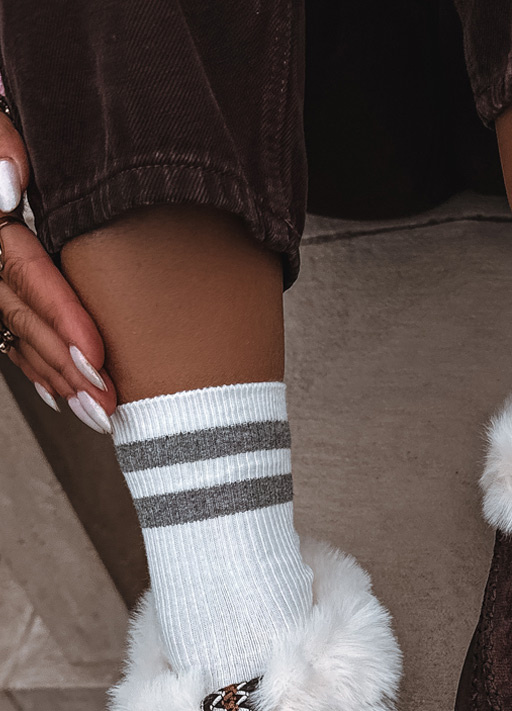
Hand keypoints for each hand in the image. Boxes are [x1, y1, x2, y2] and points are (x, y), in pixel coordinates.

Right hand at [0, 103, 116, 430]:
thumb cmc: (8, 105)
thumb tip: (10, 188)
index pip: (18, 268)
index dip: (57, 313)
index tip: (97, 353)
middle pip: (15, 310)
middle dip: (63, 362)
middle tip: (109, 403)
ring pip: (11, 328)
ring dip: (54, 374)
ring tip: (99, 413)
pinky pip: (6, 327)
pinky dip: (35, 362)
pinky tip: (65, 393)